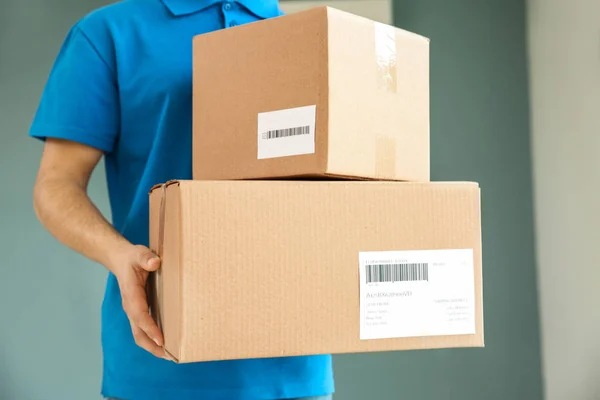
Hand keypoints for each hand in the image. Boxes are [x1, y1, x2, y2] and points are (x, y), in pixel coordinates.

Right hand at [112, 244, 167, 359]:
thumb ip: (146, 258)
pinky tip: (165, 342)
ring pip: (139, 334)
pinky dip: (152, 338)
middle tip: (169, 356)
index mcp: (131, 294)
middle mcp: (131, 306)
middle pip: (138, 332)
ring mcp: (133, 311)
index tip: (161, 339)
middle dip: (152, 345)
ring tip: (169, 355)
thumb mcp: (140, 253)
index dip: (150, 328)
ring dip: (152, 346)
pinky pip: (143, 329)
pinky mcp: (138, 311)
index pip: (140, 315)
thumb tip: (155, 263)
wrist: (120, 260)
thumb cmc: (132, 257)